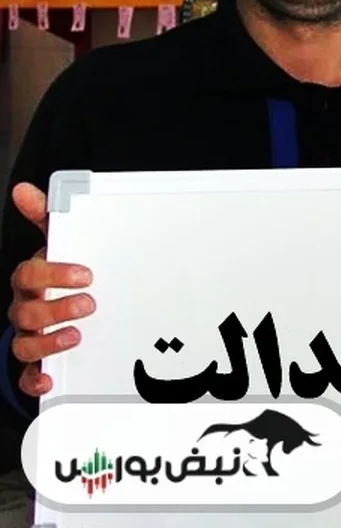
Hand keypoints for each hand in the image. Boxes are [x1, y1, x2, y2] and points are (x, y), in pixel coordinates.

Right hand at [7, 182, 94, 396]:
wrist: (54, 310)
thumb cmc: (58, 274)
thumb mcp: (57, 244)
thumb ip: (46, 217)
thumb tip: (23, 189)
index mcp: (32, 281)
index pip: (30, 274)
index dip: (54, 273)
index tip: (86, 274)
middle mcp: (26, 308)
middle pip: (27, 311)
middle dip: (56, 308)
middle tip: (89, 304)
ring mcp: (28, 335)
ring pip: (25, 343)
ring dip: (48, 340)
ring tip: (76, 336)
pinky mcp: (35, 362)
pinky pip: (26, 375)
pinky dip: (34, 378)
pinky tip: (49, 377)